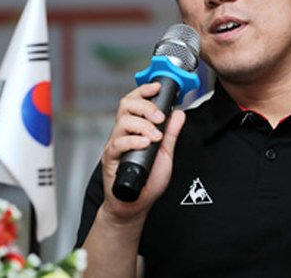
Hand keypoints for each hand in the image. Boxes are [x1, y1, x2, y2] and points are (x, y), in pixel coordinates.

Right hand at [99, 81, 185, 224]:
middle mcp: (123, 132)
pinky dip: (133, 141)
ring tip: (155, 137)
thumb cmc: (148, 180)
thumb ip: (171, 133)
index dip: (144, 90)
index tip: (158, 87)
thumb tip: (179, 113)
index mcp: (135, 127)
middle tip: (159, 117)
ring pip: (123, 121)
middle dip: (145, 106)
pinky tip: (145, 144)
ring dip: (142, 125)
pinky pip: (118, 143)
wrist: (135, 204)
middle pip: (126, 105)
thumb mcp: (166, 153)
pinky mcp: (110, 158)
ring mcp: (116, 144)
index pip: (135, 101)